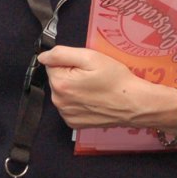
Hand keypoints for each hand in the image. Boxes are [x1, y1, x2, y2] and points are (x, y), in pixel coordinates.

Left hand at [38, 45, 162, 128]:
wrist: (134, 104)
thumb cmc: (115, 79)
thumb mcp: (90, 57)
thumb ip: (62, 54)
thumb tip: (43, 57)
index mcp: (60, 84)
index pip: (52, 64)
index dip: (69, 62)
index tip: (85, 67)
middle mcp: (58, 102)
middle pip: (57, 79)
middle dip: (70, 75)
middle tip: (92, 77)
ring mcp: (66, 114)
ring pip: (63, 93)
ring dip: (74, 88)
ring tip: (94, 89)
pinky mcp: (73, 123)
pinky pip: (69, 106)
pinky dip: (77, 102)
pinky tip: (92, 100)